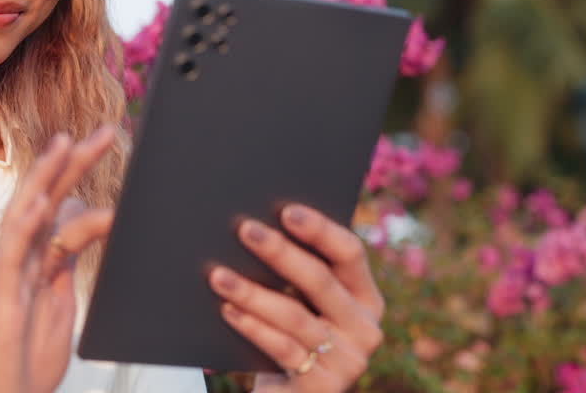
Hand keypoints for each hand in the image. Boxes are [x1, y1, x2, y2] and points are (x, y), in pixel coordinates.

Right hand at [0, 125, 116, 392]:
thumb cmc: (25, 357)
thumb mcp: (61, 300)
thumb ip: (67, 260)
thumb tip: (85, 219)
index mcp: (39, 258)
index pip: (61, 202)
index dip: (80, 171)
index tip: (105, 140)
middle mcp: (22, 258)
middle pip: (47, 198)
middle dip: (74, 162)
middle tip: (106, 131)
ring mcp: (10, 273)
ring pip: (25, 213)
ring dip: (45, 177)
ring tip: (65, 145)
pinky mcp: (1, 294)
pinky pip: (11, 253)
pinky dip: (24, 223)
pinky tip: (39, 200)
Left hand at [208, 204, 384, 391]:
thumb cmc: (292, 337)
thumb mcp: (304, 305)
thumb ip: (297, 274)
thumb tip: (257, 226)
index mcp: (367, 298)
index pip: (350, 253)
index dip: (320, 229)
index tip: (287, 210)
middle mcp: (366, 329)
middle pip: (320, 280)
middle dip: (280, 252)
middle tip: (245, 229)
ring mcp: (348, 361)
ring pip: (295, 315)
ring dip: (253, 292)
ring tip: (219, 275)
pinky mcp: (323, 387)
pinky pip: (282, 348)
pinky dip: (252, 326)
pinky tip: (227, 309)